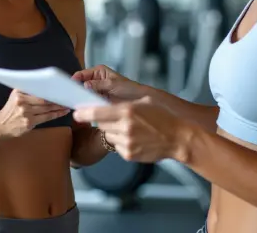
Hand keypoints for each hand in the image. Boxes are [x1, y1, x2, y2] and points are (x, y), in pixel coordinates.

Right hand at [0, 89, 70, 138]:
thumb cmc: (11, 109)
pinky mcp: (29, 122)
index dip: (50, 89)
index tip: (61, 88)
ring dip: (59, 107)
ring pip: (46, 108)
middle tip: (67, 97)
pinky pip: (46, 117)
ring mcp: (25, 112)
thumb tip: (48, 88)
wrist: (0, 125)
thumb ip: (28, 92)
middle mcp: (21, 101)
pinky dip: (56, 114)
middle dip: (57, 99)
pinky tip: (62, 112)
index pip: (38, 90)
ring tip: (67, 104)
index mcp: (19, 92)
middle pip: (44, 99)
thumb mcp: (16, 96)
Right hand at [72, 64, 146, 101]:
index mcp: (98, 72)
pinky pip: (90, 103)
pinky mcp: (99, 102)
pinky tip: (84, 109)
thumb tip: (86, 85)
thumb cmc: (128, 87)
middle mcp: (95, 81)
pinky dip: (87, 105)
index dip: (75, 79)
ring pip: (84, 94)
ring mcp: (96, 92)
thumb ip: (99, 84)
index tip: (69, 85)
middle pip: (81, 84)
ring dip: (81, 99)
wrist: (139, 100)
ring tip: (75, 103)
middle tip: (70, 96)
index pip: (82, 74)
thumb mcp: (113, 84)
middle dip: (76, 90)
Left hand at [73, 97, 187, 162]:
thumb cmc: (165, 117)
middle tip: (116, 117)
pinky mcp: (129, 154)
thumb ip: (122, 102)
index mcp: (127, 111)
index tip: (76, 113)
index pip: (96, 112)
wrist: (180, 137)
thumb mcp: (144, 100)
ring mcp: (127, 143)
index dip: (83, 113)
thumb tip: (103, 104)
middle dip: (103, 120)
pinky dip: (121, 141)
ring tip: (131, 128)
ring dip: (114, 131)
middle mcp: (125, 128)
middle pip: (101, 124)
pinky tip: (136, 137)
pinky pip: (117, 146)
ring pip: (108, 135)